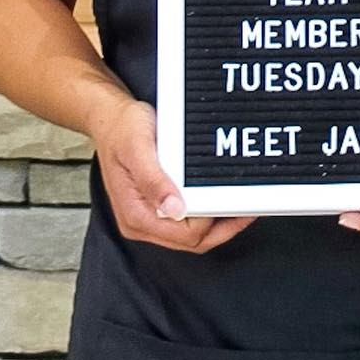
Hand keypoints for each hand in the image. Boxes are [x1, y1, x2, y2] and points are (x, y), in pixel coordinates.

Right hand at [89, 96, 255, 252]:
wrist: (110, 118)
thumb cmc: (122, 129)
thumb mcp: (137, 146)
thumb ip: (154, 179)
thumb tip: (174, 208)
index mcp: (136, 214)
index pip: (185, 234)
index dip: (212, 221)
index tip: (233, 201)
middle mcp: (141, 222)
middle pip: (192, 241)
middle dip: (224, 227)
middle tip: (250, 207)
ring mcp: (149, 217)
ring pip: (193, 236)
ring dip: (219, 224)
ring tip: (242, 206)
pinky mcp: (157, 208)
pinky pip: (188, 222)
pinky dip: (208, 215)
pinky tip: (222, 199)